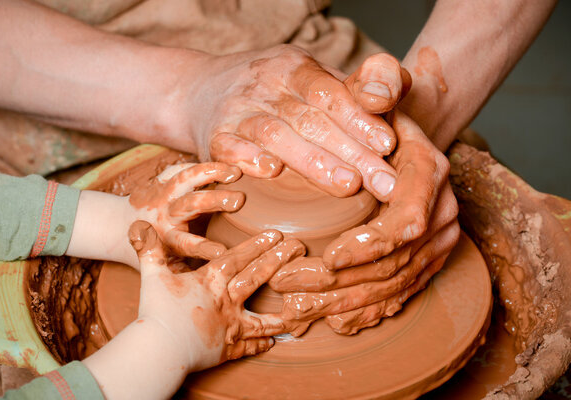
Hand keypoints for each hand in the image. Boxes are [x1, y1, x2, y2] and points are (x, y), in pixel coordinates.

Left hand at [66, 162, 245, 268]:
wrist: (118, 224)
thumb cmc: (155, 253)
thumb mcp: (167, 269)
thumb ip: (191, 273)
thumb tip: (224, 289)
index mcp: (167, 241)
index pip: (187, 245)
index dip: (204, 248)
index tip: (224, 251)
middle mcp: (164, 215)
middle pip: (190, 205)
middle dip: (214, 200)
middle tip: (240, 200)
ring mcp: (162, 194)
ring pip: (186, 178)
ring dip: (211, 173)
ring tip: (236, 172)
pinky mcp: (162, 179)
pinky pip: (181, 167)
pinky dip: (202, 163)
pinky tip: (225, 160)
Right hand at [82, 225, 304, 398]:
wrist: (159, 349)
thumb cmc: (156, 311)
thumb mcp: (152, 275)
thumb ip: (149, 249)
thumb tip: (139, 224)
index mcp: (210, 281)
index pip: (238, 258)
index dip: (257, 245)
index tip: (276, 235)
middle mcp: (226, 301)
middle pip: (256, 278)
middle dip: (277, 262)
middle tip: (298, 250)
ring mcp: (230, 326)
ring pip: (262, 316)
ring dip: (282, 310)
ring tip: (302, 307)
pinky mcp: (228, 349)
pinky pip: (249, 347)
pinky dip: (261, 344)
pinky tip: (274, 342)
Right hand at [188, 47, 408, 199]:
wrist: (200, 89)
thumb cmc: (274, 92)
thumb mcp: (313, 77)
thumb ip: (354, 88)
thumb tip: (385, 100)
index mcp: (295, 68)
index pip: (330, 92)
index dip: (359, 117)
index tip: (387, 144)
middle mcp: (265, 86)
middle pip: (311, 119)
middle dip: (351, 152)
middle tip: (383, 183)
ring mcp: (236, 111)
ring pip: (275, 134)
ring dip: (312, 161)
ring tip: (347, 185)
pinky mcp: (213, 136)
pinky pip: (228, 146)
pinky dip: (248, 158)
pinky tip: (270, 172)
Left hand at [270, 111, 459, 334]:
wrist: (398, 145)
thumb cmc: (377, 120)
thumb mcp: (376, 92)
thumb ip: (378, 83)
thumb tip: (376, 93)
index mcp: (431, 176)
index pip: (408, 220)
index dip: (371, 243)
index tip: (329, 256)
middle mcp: (441, 215)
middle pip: (396, 264)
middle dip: (342, 282)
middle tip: (290, 285)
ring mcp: (435, 245)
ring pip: (392, 287)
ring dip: (343, 302)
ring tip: (297, 307)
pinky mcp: (423, 265)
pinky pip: (398, 296)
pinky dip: (365, 312)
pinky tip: (332, 321)